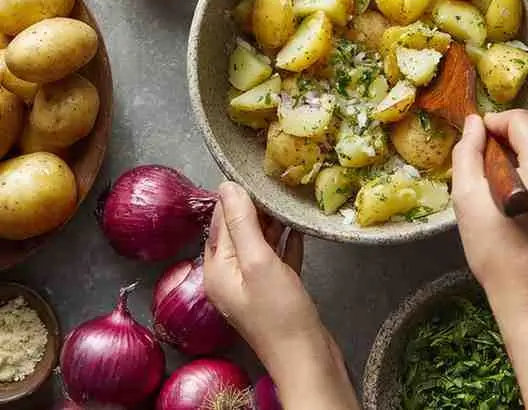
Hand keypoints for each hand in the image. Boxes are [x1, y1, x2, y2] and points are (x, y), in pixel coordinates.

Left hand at [204, 182, 358, 409]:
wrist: (307, 358)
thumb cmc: (279, 311)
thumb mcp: (257, 261)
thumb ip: (242, 222)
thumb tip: (226, 185)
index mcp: (218, 269)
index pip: (220, 221)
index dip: (235, 196)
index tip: (254, 172)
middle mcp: (231, 275)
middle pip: (240, 230)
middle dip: (256, 207)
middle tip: (277, 182)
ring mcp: (255, 284)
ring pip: (260, 242)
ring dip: (274, 222)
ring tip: (289, 197)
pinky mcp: (277, 290)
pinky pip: (278, 257)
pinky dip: (287, 241)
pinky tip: (299, 227)